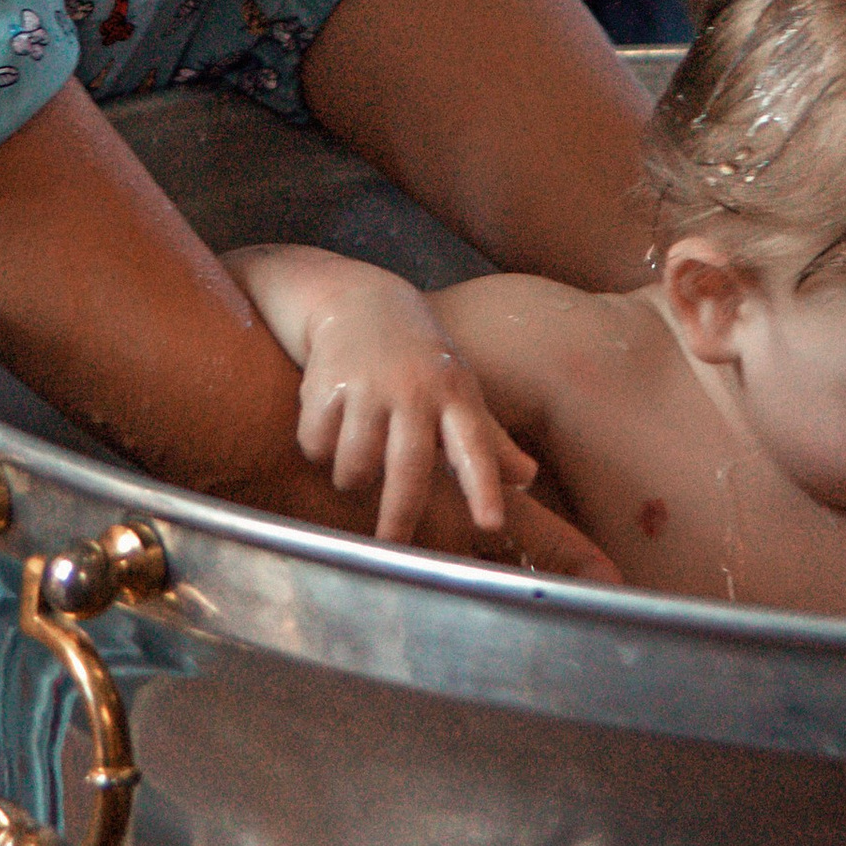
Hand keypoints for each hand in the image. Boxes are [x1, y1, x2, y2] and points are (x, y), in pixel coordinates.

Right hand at [291, 267, 537, 542]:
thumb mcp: (458, 388)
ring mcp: (369, 385)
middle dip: (399, 516)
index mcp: (455, 394)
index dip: (484, 488)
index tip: (491, 525)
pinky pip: (316, 444)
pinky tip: (327, 427)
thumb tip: (529, 478)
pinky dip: (317, 447)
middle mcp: (414, 389)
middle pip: (408, 470)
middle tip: (391, 546)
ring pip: (354, 466)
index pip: (476, 446)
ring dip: (350, 477)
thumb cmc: (418, 357)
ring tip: (355, 464)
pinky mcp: (326, 382)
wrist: (359, 299)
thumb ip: (489, 438)